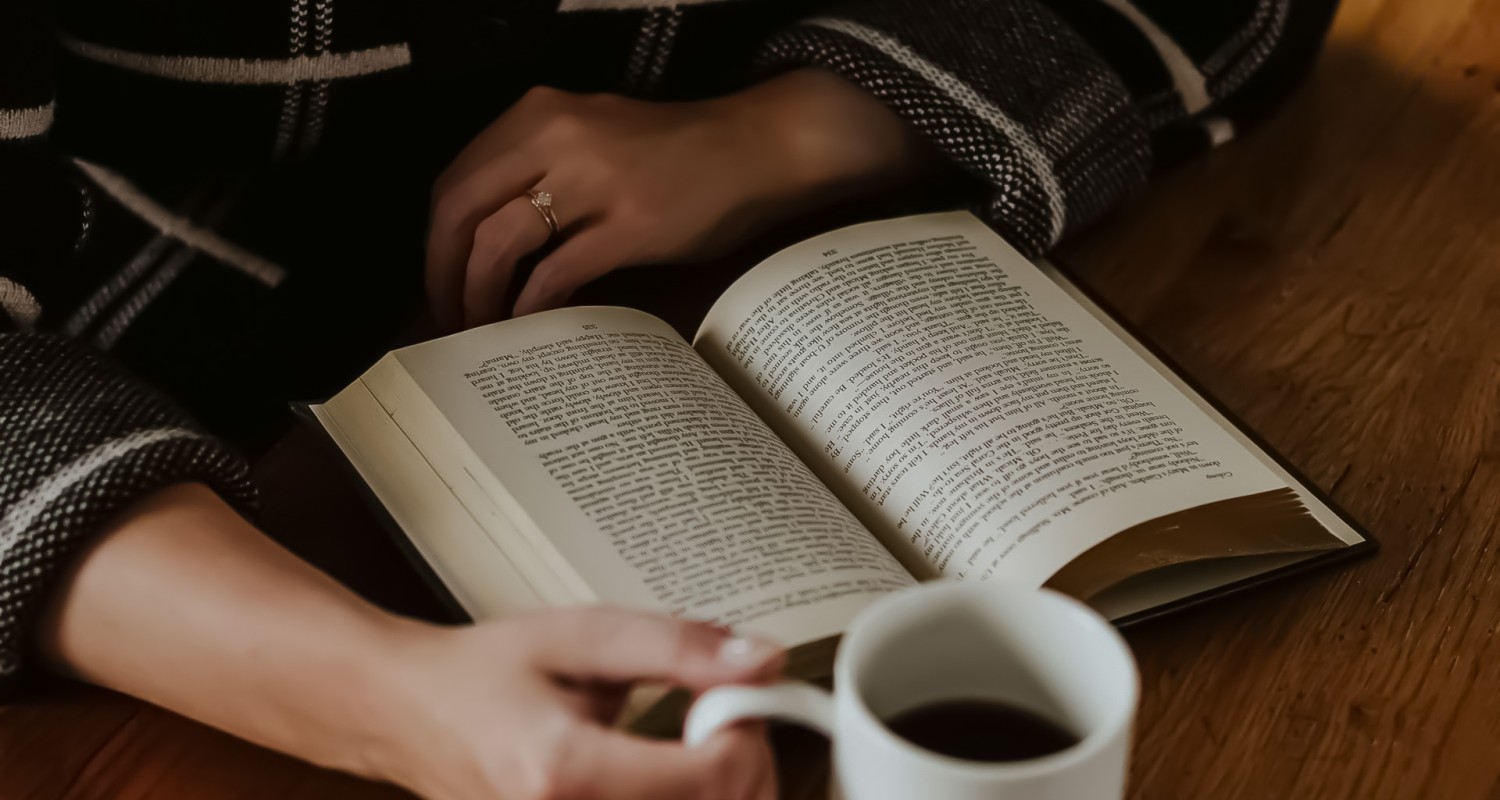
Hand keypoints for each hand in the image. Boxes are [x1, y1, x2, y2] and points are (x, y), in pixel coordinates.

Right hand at [38, 484, 780, 799]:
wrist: (407, 712)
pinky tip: (677, 777)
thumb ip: (678, 647)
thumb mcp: (583, 636)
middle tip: (727, 717)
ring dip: (724, 789)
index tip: (738, 698)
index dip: (748, 732)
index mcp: (568, 772)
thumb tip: (760, 658)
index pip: (714, 778)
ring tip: (701, 745)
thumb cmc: (480, 675)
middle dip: (749, 766)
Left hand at [426, 69, 935, 327]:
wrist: (755, 149)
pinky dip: (531, 304)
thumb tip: (482, 240)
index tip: (437, 280)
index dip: (436, 240)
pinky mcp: (630, 224)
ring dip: (479, 294)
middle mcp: (557, 137)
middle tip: (446, 316)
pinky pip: (556, 272)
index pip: (456, 180)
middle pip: (461, 212)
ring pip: (499, 242)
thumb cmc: (674, 154)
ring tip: (482, 326)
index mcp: (539, 114)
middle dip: (443, 273)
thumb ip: (538, 173)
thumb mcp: (590, 140)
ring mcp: (594, 181)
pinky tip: (529, 324)